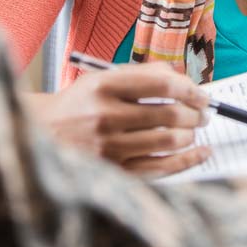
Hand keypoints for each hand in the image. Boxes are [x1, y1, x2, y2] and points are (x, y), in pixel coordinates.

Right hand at [22, 61, 211, 176]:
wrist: (43, 133)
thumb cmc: (81, 103)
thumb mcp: (103, 78)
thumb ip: (142, 75)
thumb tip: (184, 79)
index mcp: (104, 86)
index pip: (161, 84)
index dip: (190, 89)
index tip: (202, 95)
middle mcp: (105, 115)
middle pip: (168, 114)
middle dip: (195, 114)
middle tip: (203, 114)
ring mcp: (109, 147)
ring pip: (168, 141)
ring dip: (190, 135)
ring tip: (193, 130)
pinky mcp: (114, 171)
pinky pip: (161, 169)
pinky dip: (187, 161)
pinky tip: (201, 153)